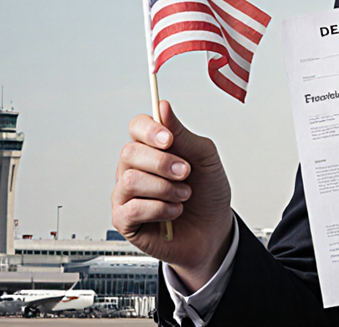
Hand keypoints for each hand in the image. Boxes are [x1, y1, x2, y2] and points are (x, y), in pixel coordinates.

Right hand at [111, 99, 233, 290]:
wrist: (214, 230)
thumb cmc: (208, 192)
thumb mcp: (205, 158)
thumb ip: (183, 134)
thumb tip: (163, 107)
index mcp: (152, 148)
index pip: (137, 126)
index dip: (150, 130)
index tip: (169, 140)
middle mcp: (135, 167)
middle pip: (130, 152)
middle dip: (162, 163)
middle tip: (185, 173)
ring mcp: (126, 194)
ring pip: (130, 180)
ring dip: (165, 188)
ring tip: (184, 195)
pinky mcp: (124, 220)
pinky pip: (132, 208)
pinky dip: (160, 209)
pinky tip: (174, 211)